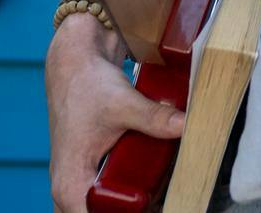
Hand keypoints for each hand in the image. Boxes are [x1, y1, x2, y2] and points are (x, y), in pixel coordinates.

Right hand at [46, 14, 183, 212]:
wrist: (74, 62)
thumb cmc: (85, 85)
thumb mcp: (123, 105)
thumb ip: (156, 119)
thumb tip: (189, 127)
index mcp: (71, 186)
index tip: (161, 208)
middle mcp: (70, 190)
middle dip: (137, 211)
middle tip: (170, 201)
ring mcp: (79, 181)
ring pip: (108, 208)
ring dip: (136, 204)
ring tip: (169, 194)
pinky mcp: (92, 169)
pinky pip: (110, 194)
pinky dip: (133, 191)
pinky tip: (162, 182)